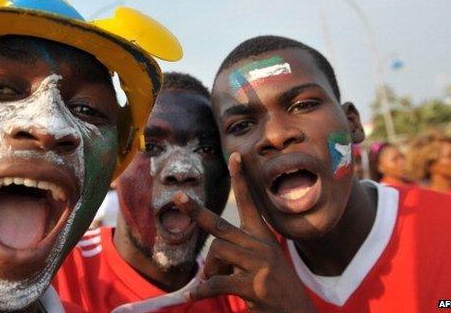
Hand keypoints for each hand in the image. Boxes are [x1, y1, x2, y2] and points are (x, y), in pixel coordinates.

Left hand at [173, 152, 314, 312]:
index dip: (240, 179)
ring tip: (214, 281)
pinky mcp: (254, 285)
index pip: (249, 202)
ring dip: (209, 270)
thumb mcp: (258, 263)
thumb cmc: (272, 287)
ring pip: (217, 253)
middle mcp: (261, 245)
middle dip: (196, 211)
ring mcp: (259, 264)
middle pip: (219, 225)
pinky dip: (202, 290)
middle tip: (178, 197)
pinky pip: (217, 282)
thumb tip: (208, 261)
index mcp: (262, 236)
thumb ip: (236, 254)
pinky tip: (193, 294)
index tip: (234, 156)